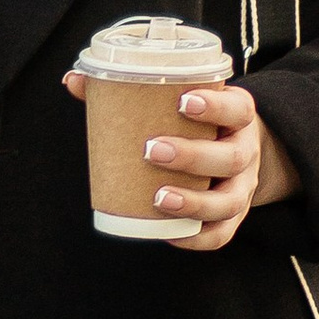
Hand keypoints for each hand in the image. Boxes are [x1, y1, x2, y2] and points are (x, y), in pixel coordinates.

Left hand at [61, 71, 295, 251]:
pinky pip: (222, 234)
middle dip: (192, 156)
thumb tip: (73, 80)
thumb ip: (128, 90)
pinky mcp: (234, 216)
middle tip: (151, 150)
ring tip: (158, 197)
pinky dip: (197, 238)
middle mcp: (245, 152)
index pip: (239, 108)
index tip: (182, 102)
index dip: (216, 106)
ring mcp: (242, 187)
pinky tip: (169, 235)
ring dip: (194, 202)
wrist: (234, 149)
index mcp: (237, 117)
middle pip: (231, 158)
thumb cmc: (193, 121)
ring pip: (229, 201)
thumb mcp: (177, 100)